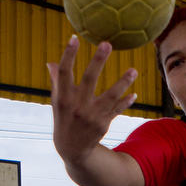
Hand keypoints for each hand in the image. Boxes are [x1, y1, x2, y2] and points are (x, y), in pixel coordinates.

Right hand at [47, 36, 138, 164]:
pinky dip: (125, 103)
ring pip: (109, 96)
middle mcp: (77, 105)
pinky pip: (116, 110)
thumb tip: (51, 63)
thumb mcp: (57, 102)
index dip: (68, 55)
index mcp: (63, 97)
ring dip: (122, 83)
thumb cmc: (64, 119)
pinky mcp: (103, 123)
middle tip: (107, 43)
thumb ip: (57, 82)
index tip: (74, 37)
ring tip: (134, 70)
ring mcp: (91, 115)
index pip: (64, 72)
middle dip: (98, 61)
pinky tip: (134, 94)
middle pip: (89, 79)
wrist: (72, 148)